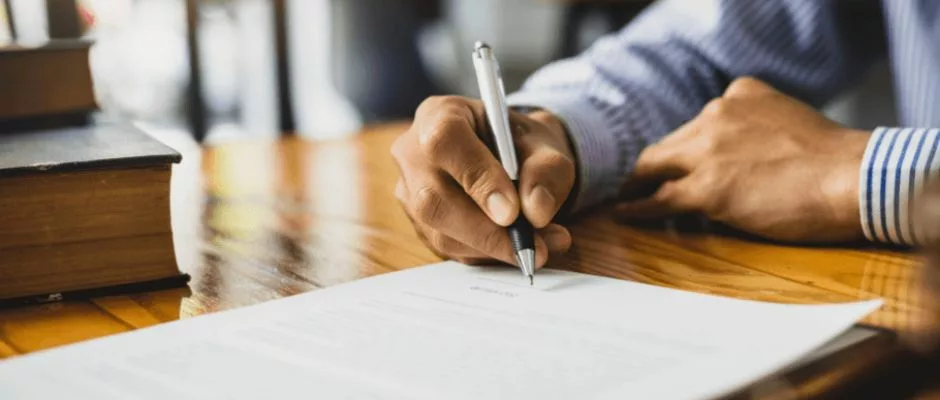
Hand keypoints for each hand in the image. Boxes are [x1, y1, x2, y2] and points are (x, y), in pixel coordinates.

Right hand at [392, 96, 575, 265]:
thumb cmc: (521, 145)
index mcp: (440, 114)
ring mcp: (409, 191)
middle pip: (433, 197)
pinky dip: (487, 255)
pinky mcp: (418, 223)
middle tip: (531, 247)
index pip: (445, 142)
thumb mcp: (545, 144)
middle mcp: (413, 152)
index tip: (512, 211)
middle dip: (486, 231)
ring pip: (438, 231)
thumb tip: (537, 210)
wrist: (512, 157)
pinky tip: (516, 248)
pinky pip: (447, 248)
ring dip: (492, 248)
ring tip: (540, 247)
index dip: (477, 178)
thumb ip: (546, 170)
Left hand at [618, 77, 869, 241]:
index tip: (673, 161)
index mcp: (739, 94)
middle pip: (668, 144)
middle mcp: (717, 113)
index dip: (682, 148)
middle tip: (636, 182)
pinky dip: (638, 207)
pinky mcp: (707, 187)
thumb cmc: (834, 161)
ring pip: (654, 168)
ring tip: (624, 198)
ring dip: (637, 185)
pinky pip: (659, 199)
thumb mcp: (789, 120)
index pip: (697, 123)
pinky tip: (626, 213)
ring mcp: (708, 150)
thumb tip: (736, 160)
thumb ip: (756, 130)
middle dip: (652, 166)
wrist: (855, 177)